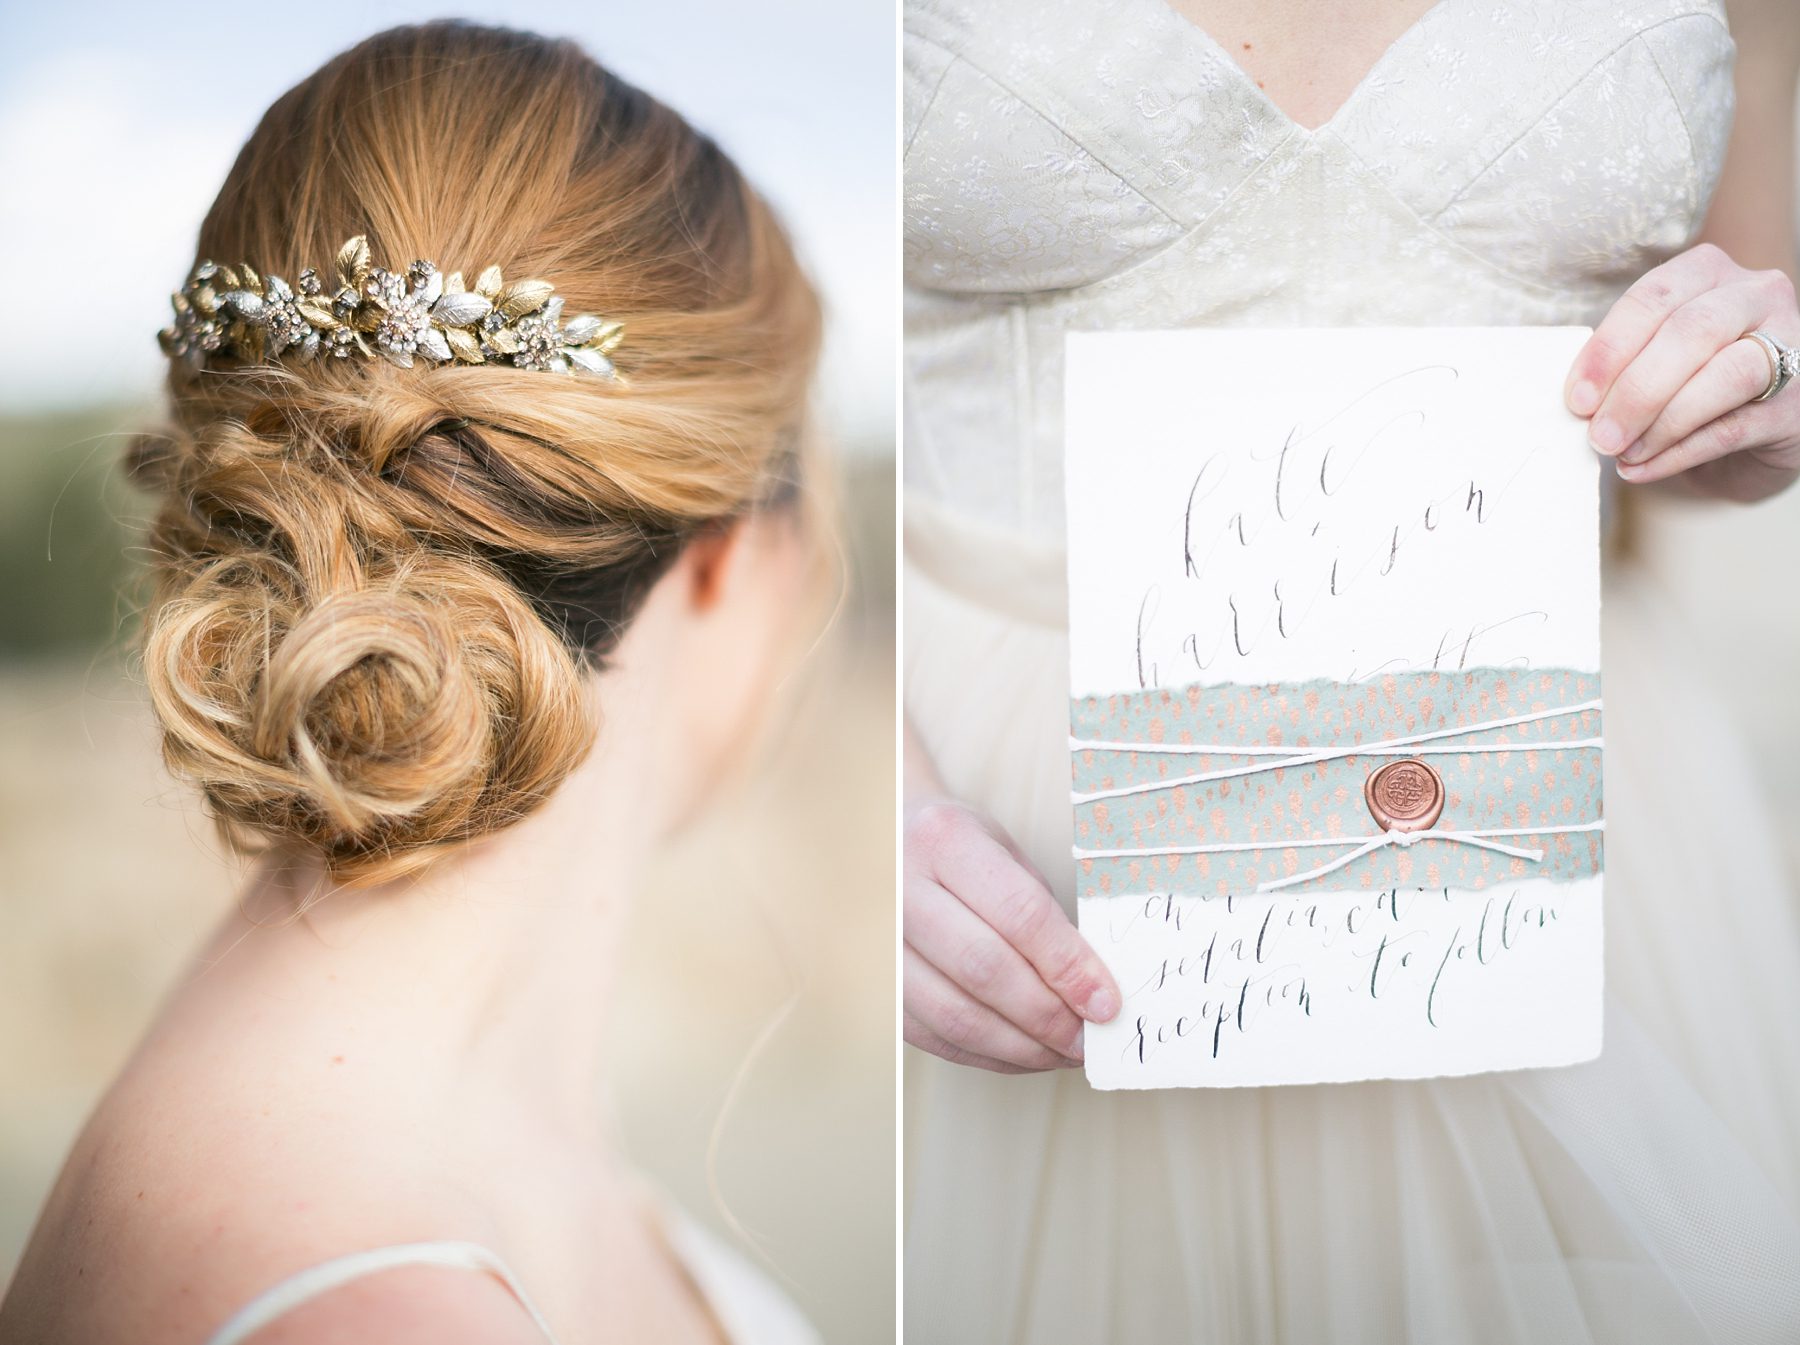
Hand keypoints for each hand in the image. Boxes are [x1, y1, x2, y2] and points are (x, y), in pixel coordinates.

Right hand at [903, 793, 1120, 1073]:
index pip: (1019, 913)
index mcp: (944, 839)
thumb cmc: (957, 849)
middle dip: (1047, 1016)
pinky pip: (935, 1038)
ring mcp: (878, 941)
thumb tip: (1091, 987)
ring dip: (1020, 1048)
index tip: (1106, 1003)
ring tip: (1061, 1053)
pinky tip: (1021, 1053)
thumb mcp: (1002, 852)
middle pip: (984, 969)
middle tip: (1088, 1040)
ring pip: (955, 1016)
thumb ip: (1041, 912)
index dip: (1068, 966)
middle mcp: (900, 888)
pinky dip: (987, 1056)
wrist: (882, 843)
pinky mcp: (876, 986)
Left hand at [1564, 242, 1799, 500]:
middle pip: (1692, 332)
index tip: (1577, 398)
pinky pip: (1734, 426)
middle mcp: (1758, 296)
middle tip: (1598, 435)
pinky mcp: (1797, 403)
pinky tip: (1644, 467)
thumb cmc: (1690, 382)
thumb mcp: (1655, 356)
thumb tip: (1580, 402)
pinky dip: (1680, 452)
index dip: (1609, 349)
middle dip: (1636, 389)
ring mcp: (1792, 345)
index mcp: (1709, 272)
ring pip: (1726, 376)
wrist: (1753, 429)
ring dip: (1661, 421)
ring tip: (1622, 453)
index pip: (1653, 297)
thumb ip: (1623, 363)